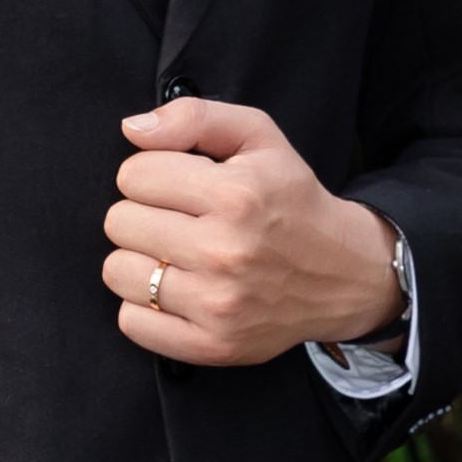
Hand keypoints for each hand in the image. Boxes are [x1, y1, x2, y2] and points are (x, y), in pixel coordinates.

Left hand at [103, 98, 398, 366]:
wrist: (344, 274)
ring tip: (175, 254)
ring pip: (117, 271)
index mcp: (235, 194)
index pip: (132, 175)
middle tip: (178, 220)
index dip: (150, 174)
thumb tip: (132, 129)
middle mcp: (225, 250)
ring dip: (139, 260)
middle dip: (142, 213)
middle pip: (119, 222)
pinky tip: (176, 289)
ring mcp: (218, 304)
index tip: (176, 184)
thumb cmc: (292, 199)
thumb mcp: (258, 136)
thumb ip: (193, 116)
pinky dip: (144, 306)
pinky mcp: (213, 345)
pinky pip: (132, 322)